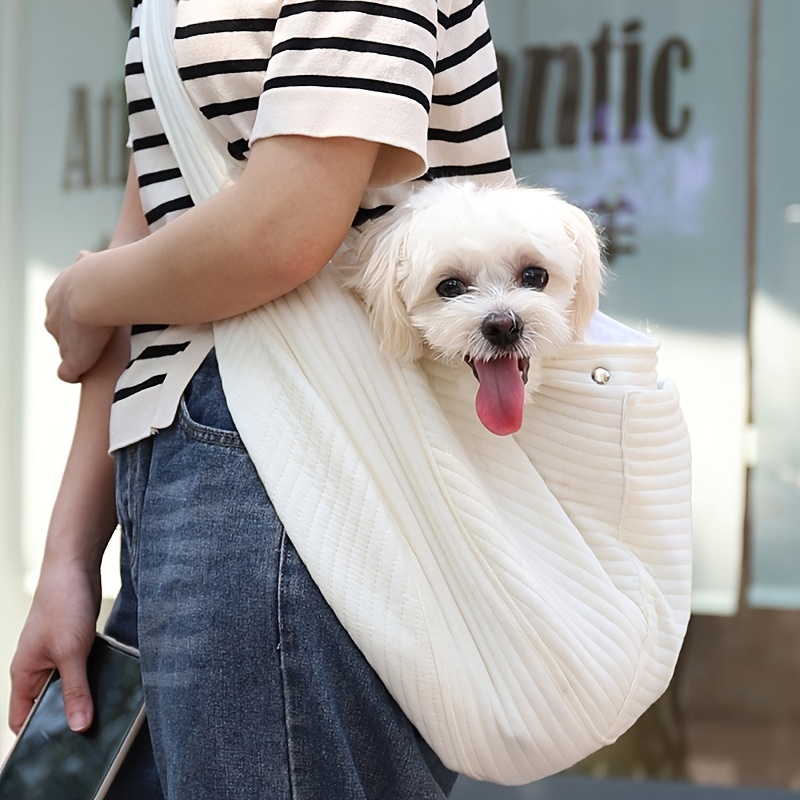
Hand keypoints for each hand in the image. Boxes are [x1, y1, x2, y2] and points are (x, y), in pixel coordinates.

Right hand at [9, 560, 101, 733]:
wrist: (75, 566)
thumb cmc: (63, 604)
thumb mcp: (71, 652)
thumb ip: (75, 690)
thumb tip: (79, 726)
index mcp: (25, 673)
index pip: (21, 718)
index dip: (36, 736)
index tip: (58, 753)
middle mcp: (37, 667)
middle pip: (49, 703)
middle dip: (67, 718)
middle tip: (92, 736)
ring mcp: (56, 654)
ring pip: (69, 685)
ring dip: (85, 696)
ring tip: (106, 713)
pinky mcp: (74, 642)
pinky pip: (82, 669)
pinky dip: (93, 677)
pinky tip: (112, 685)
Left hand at [45, 252, 114, 382]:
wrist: (102, 289)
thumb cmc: (115, 270)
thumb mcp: (105, 261)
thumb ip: (104, 260)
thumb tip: (90, 252)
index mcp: (61, 292)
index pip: (66, 309)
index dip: (83, 315)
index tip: (99, 319)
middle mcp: (55, 315)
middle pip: (62, 331)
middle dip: (77, 336)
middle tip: (99, 340)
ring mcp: (63, 338)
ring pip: (67, 350)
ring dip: (79, 355)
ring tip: (98, 359)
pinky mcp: (73, 359)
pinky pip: (69, 372)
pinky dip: (75, 373)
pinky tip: (86, 376)